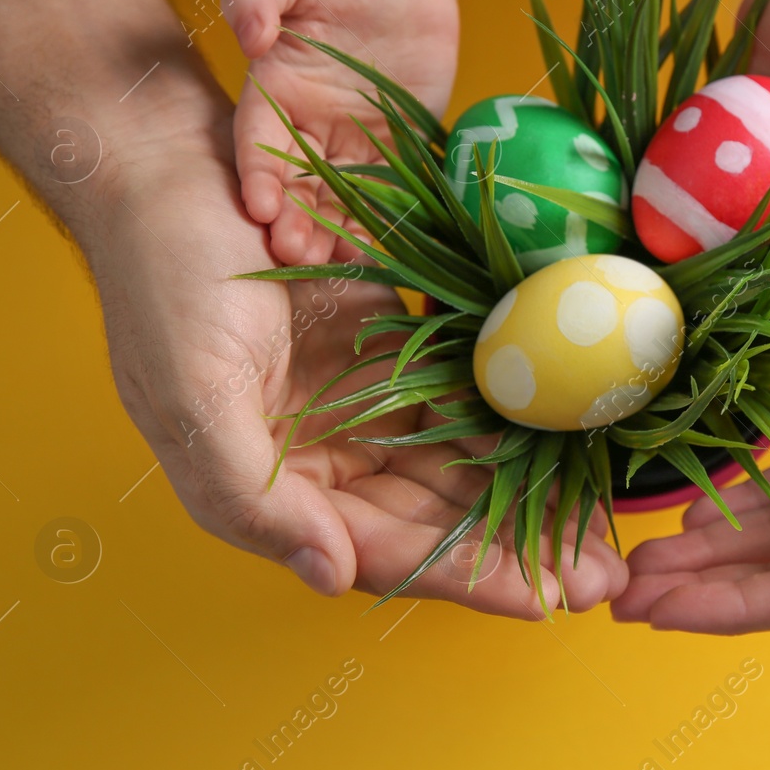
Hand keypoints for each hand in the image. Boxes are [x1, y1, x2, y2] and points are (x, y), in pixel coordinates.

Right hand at [94, 113, 624, 613]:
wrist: (168, 171)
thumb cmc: (165, 280)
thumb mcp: (190, 394)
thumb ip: (251, 497)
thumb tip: (329, 574)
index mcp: (265, 488)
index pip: (383, 552)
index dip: (465, 578)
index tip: (546, 598)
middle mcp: (317, 460)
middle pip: (433, 523)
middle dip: (517, 556)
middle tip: (605, 578)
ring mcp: (356, 406)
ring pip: (455, 472)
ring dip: (527, 502)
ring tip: (602, 531)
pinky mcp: (384, 352)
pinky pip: (460, 403)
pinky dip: (511, 427)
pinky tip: (570, 448)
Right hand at [224, 0, 458, 266]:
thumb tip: (248, 35)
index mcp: (276, 92)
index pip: (258, 142)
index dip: (258, 175)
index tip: (261, 206)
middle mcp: (309, 127)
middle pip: (294, 184)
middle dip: (291, 220)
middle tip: (292, 251)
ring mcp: (354, 145)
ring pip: (337, 200)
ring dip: (331, 234)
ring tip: (329, 262)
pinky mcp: (398, 153)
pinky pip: (389, 196)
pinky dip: (382, 225)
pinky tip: (382, 253)